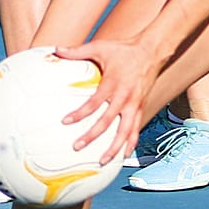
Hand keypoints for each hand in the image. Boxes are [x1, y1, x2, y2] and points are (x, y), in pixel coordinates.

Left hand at [53, 36, 160, 164]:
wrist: (152, 50)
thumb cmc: (124, 49)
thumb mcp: (100, 47)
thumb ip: (77, 51)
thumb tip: (56, 50)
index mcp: (112, 83)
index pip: (94, 103)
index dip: (79, 114)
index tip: (65, 122)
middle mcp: (124, 97)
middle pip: (107, 121)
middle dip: (92, 136)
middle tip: (77, 147)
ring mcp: (134, 104)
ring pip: (125, 131)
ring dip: (114, 147)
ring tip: (103, 161)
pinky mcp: (141, 107)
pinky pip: (136, 128)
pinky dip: (131, 142)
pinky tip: (124, 154)